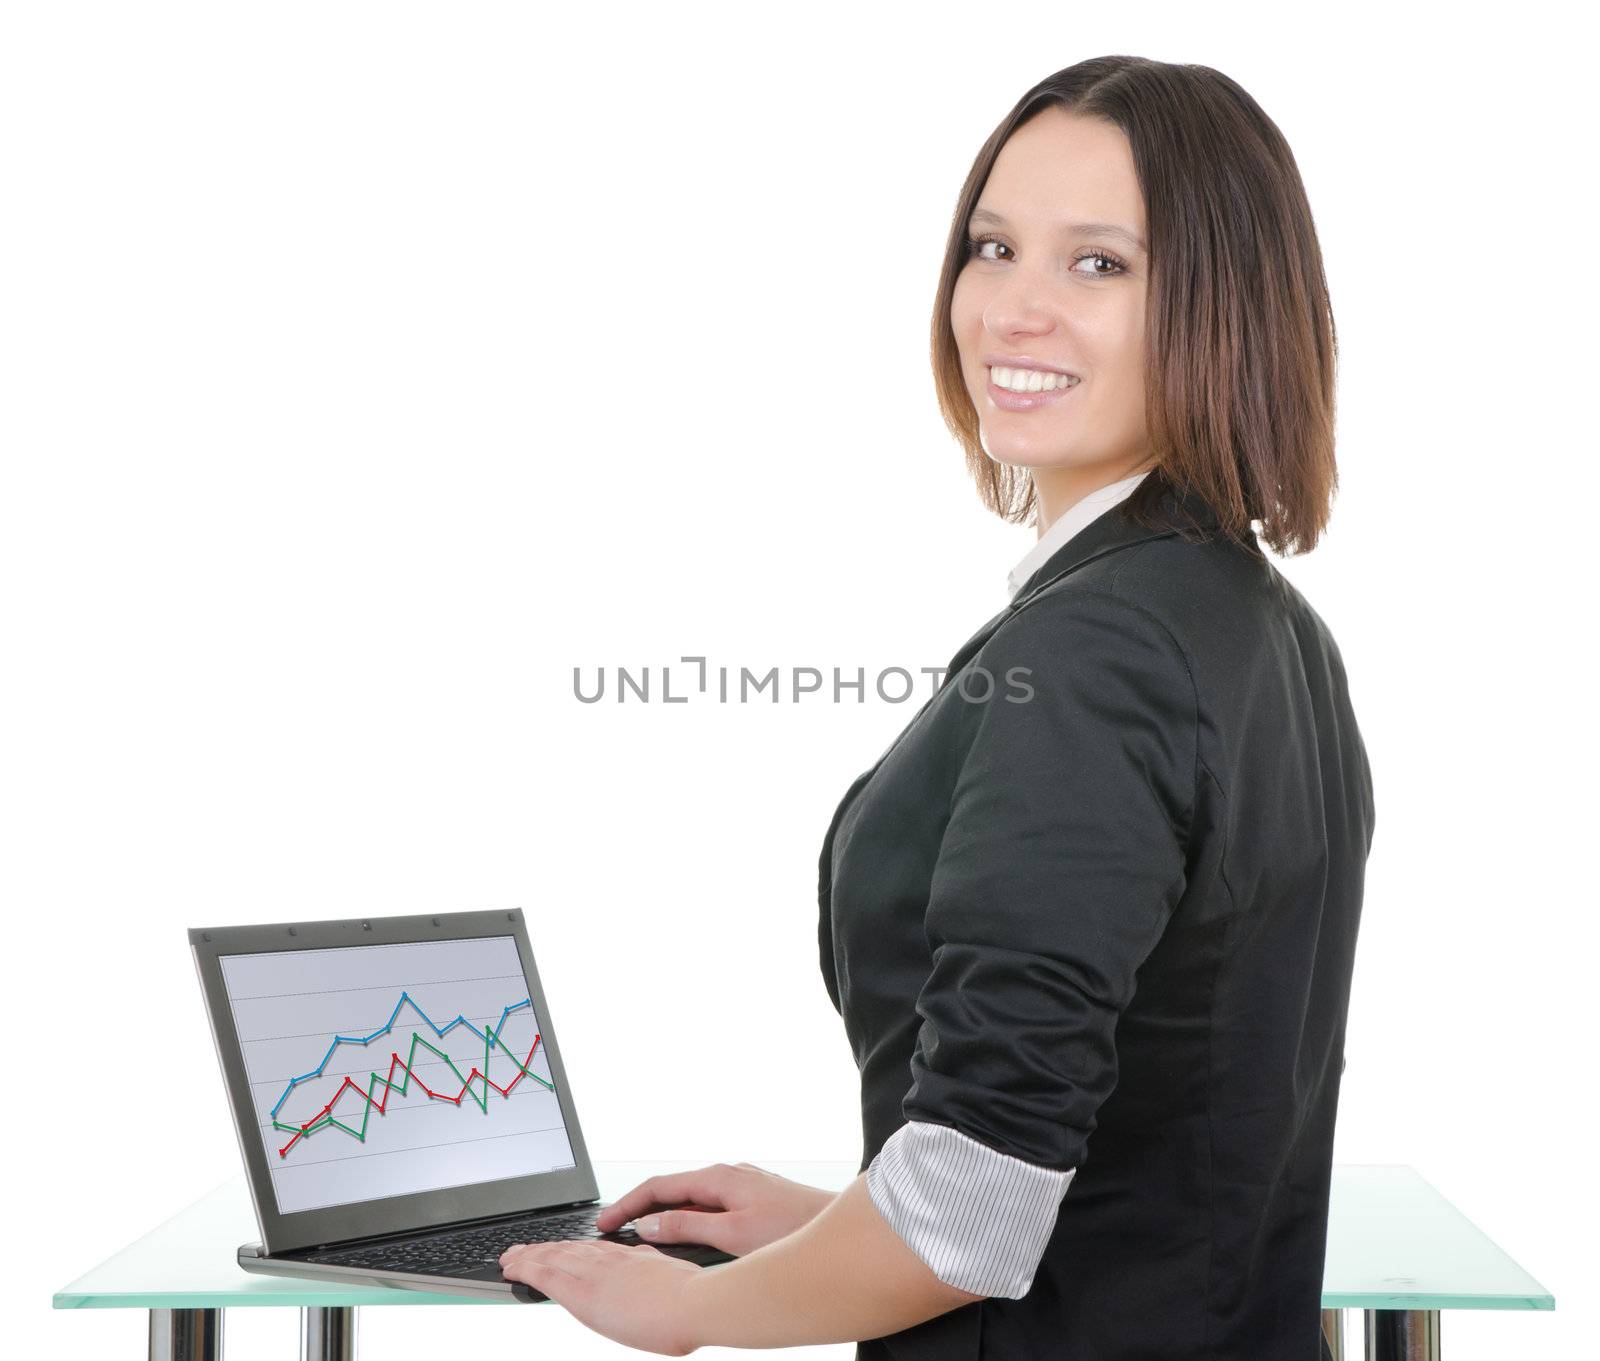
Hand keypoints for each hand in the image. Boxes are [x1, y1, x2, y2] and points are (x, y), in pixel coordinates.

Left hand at [498, 1239, 701, 1355]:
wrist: (696, 1303)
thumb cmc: (694, 1298)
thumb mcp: (673, 1277)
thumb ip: (655, 1270)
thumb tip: (648, 1266)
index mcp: (632, 1256)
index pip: (593, 1248)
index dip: (570, 1247)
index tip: (559, 1249)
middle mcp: (609, 1259)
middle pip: (567, 1248)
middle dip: (542, 1249)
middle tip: (522, 1250)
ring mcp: (595, 1272)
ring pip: (551, 1257)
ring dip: (528, 1256)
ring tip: (510, 1258)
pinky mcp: (583, 1292)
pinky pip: (546, 1275)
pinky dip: (525, 1269)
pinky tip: (512, 1269)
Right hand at [595, 1161, 835, 1255]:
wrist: (840, 1228)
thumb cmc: (794, 1229)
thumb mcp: (732, 1234)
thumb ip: (688, 1227)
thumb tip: (649, 1223)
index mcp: (719, 1177)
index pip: (659, 1186)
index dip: (627, 1205)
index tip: (604, 1224)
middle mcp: (728, 1175)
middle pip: (672, 1190)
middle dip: (639, 1209)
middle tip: (613, 1233)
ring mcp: (741, 1186)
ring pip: (690, 1200)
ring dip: (663, 1216)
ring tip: (640, 1239)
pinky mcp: (753, 1200)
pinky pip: (708, 1207)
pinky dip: (687, 1220)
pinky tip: (684, 1238)